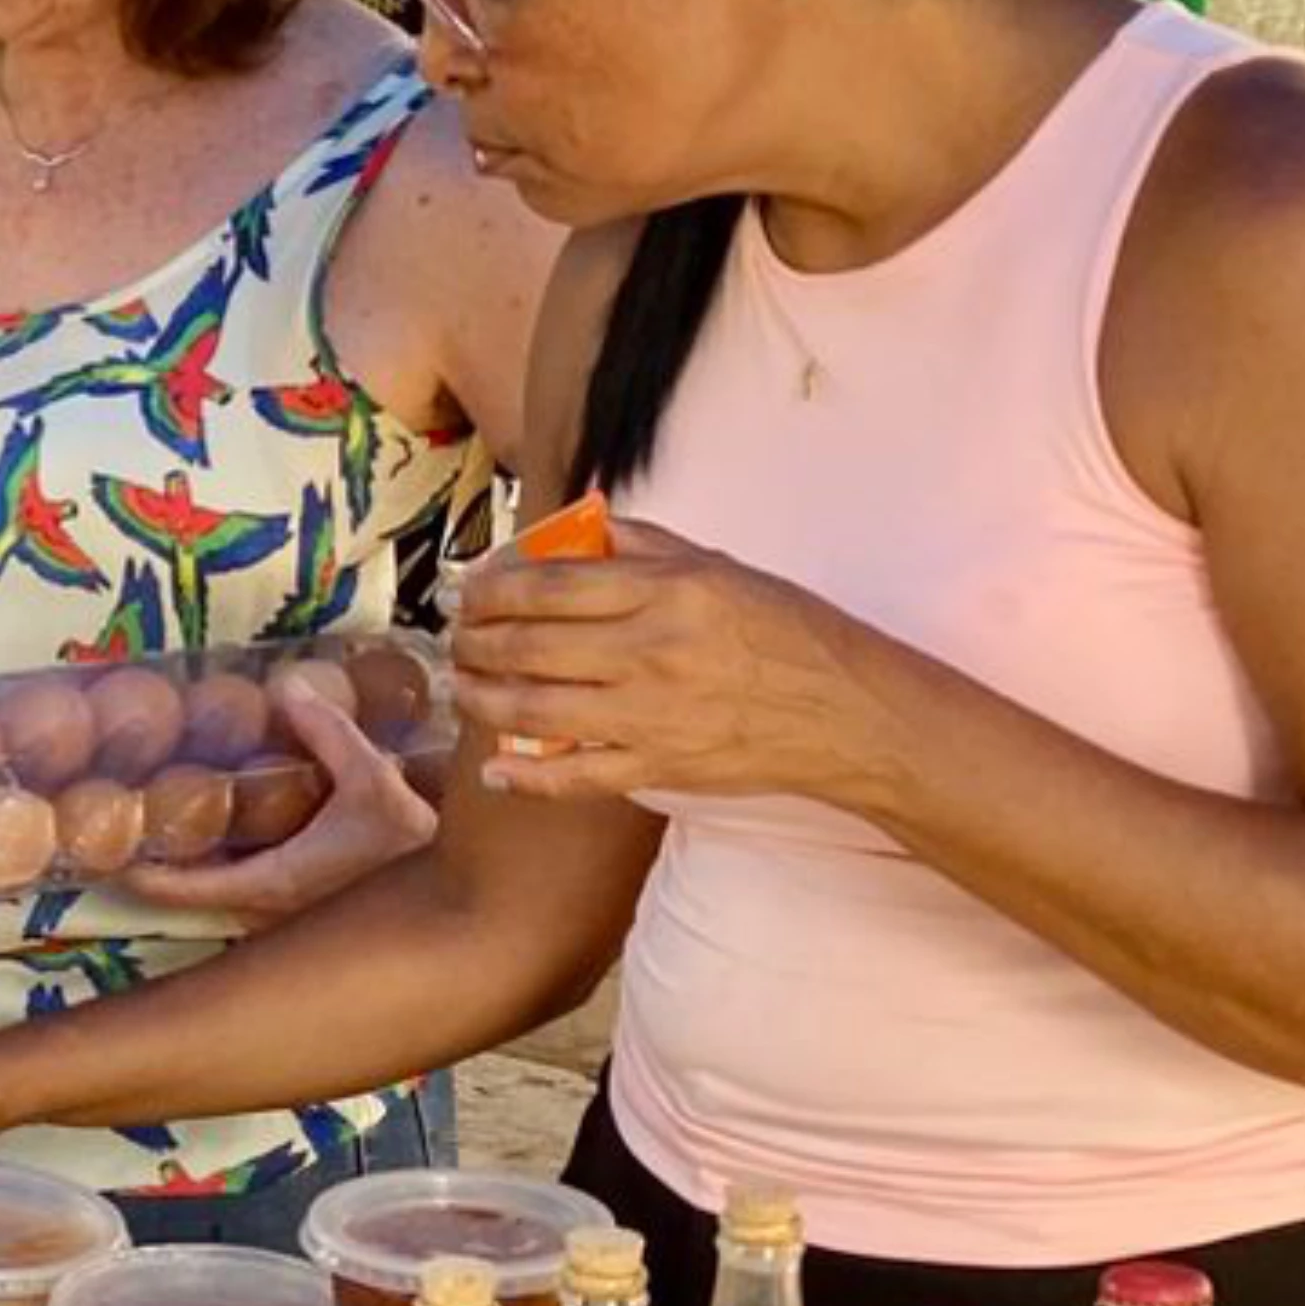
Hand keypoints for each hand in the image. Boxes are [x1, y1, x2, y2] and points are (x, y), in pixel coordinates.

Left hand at [101, 678, 440, 923]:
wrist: (466, 897)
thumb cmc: (418, 846)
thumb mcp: (373, 779)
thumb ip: (328, 732)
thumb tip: (288, 684)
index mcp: (276, 883)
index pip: (190, 888)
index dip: (145, 877)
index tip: (107, 861)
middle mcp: (276, 908)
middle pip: (200, 892)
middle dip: (164, 866)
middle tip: (126, 829)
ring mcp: (294, 912)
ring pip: (229, 891)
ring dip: (200, 864)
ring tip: (167, 824)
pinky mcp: (313, 905)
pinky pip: (256, 885)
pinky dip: (235, 861)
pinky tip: (235, 829)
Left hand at [452, 518, 913, 809]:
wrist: (847, 713)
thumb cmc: (787, 632)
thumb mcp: (719, 568)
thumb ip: (642, 546)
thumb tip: (577, 529)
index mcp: (665, 592)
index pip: (547, 584)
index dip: (490, 587)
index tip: (468, 589)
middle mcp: (650, 651)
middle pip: (527, 645)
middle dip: (473, 642)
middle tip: (457, 639)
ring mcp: (650, 715)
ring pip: (533, 710)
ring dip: (481, 700)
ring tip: (463, 689)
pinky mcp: (658, 767)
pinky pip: (573, 776)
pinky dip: (525, 776)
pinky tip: (496, 768)